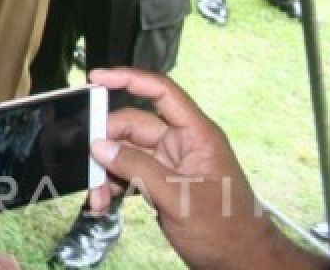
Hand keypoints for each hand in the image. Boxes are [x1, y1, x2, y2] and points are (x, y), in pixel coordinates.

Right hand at [88, 68, 321, 269]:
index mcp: (195, 134)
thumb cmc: (223, 230)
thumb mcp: (178, 197)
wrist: (243, 265)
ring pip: (126, 152)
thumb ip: (137, 168)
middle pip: (133, 125)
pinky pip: (129, 173)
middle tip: (86, 164)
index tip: (95, 78)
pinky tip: (104, 202)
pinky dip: (114, 185)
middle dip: (107, 144)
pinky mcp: (162, 184)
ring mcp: (171, 164)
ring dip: (107, 171)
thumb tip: (99, 146)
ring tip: (97, 198)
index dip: (128, 78)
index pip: (161, 92)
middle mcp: (181, 143)